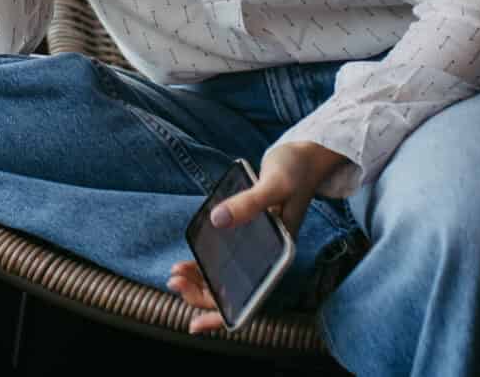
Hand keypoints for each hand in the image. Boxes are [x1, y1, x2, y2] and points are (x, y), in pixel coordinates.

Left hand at [166, 140, 350, 335]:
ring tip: (175, 274)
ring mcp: (259, 250)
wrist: (306, 156)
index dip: (222, 316)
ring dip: (200, 282)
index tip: (195, 323)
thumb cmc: (295, 170)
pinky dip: (206, 266)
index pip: (250, 299)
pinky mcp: (251, 237)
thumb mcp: (274, 184)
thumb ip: (249, 203)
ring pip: (227, 279)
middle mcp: (269, 259)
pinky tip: (188, 263)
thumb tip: (218, 220)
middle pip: (234, 293)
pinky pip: (226, 261)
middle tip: (173, 280)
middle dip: (201, 294)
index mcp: (279, 256)